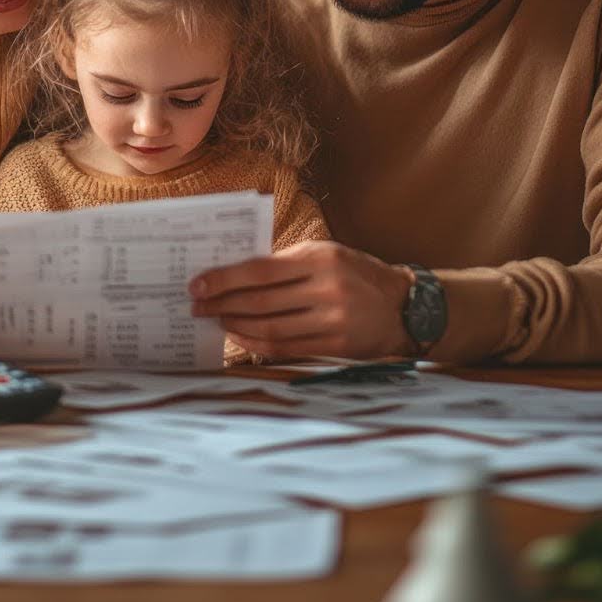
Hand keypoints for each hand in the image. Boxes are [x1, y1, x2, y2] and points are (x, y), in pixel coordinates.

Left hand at [189, 240, 413, 361]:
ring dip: (235, 324)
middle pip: (260, 300)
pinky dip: (256, 342)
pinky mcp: (335, 344)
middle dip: (222, 303)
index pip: (260, 269)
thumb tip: (237, 272)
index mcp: (321, 257)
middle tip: (197, 305)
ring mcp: (332, 318)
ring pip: (269, 326)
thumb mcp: (328, 254)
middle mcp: (326, 287)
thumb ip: (288, 263)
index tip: (198, 284)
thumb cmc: (357, 274)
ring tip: (215, 320)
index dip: (225, 278)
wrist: (404, 307)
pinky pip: (285, 347)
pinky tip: (240, 336)